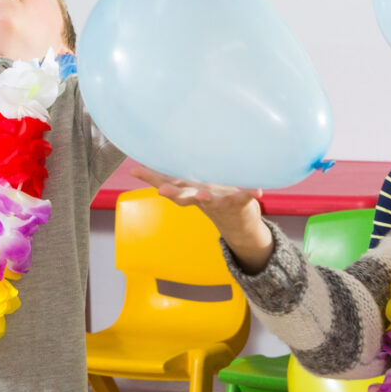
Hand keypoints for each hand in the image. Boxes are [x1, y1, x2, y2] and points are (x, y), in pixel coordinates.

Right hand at [128, 164, 270, 270]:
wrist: (238, 223)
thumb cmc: (208, 197)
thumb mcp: (184, 187)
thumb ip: (159, 178)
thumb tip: (133, 168)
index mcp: (189, 192)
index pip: (169, 188)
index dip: (156, 182)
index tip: (142, 174)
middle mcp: (203, 198)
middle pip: (187, 197)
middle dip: (176, 194)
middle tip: (163, 192)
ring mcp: (222, 201)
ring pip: (213, 200)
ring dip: (208, 198)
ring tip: (203, 195)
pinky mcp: (242, 201)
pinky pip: (246, 196)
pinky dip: (251, 193)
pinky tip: (257, 191)